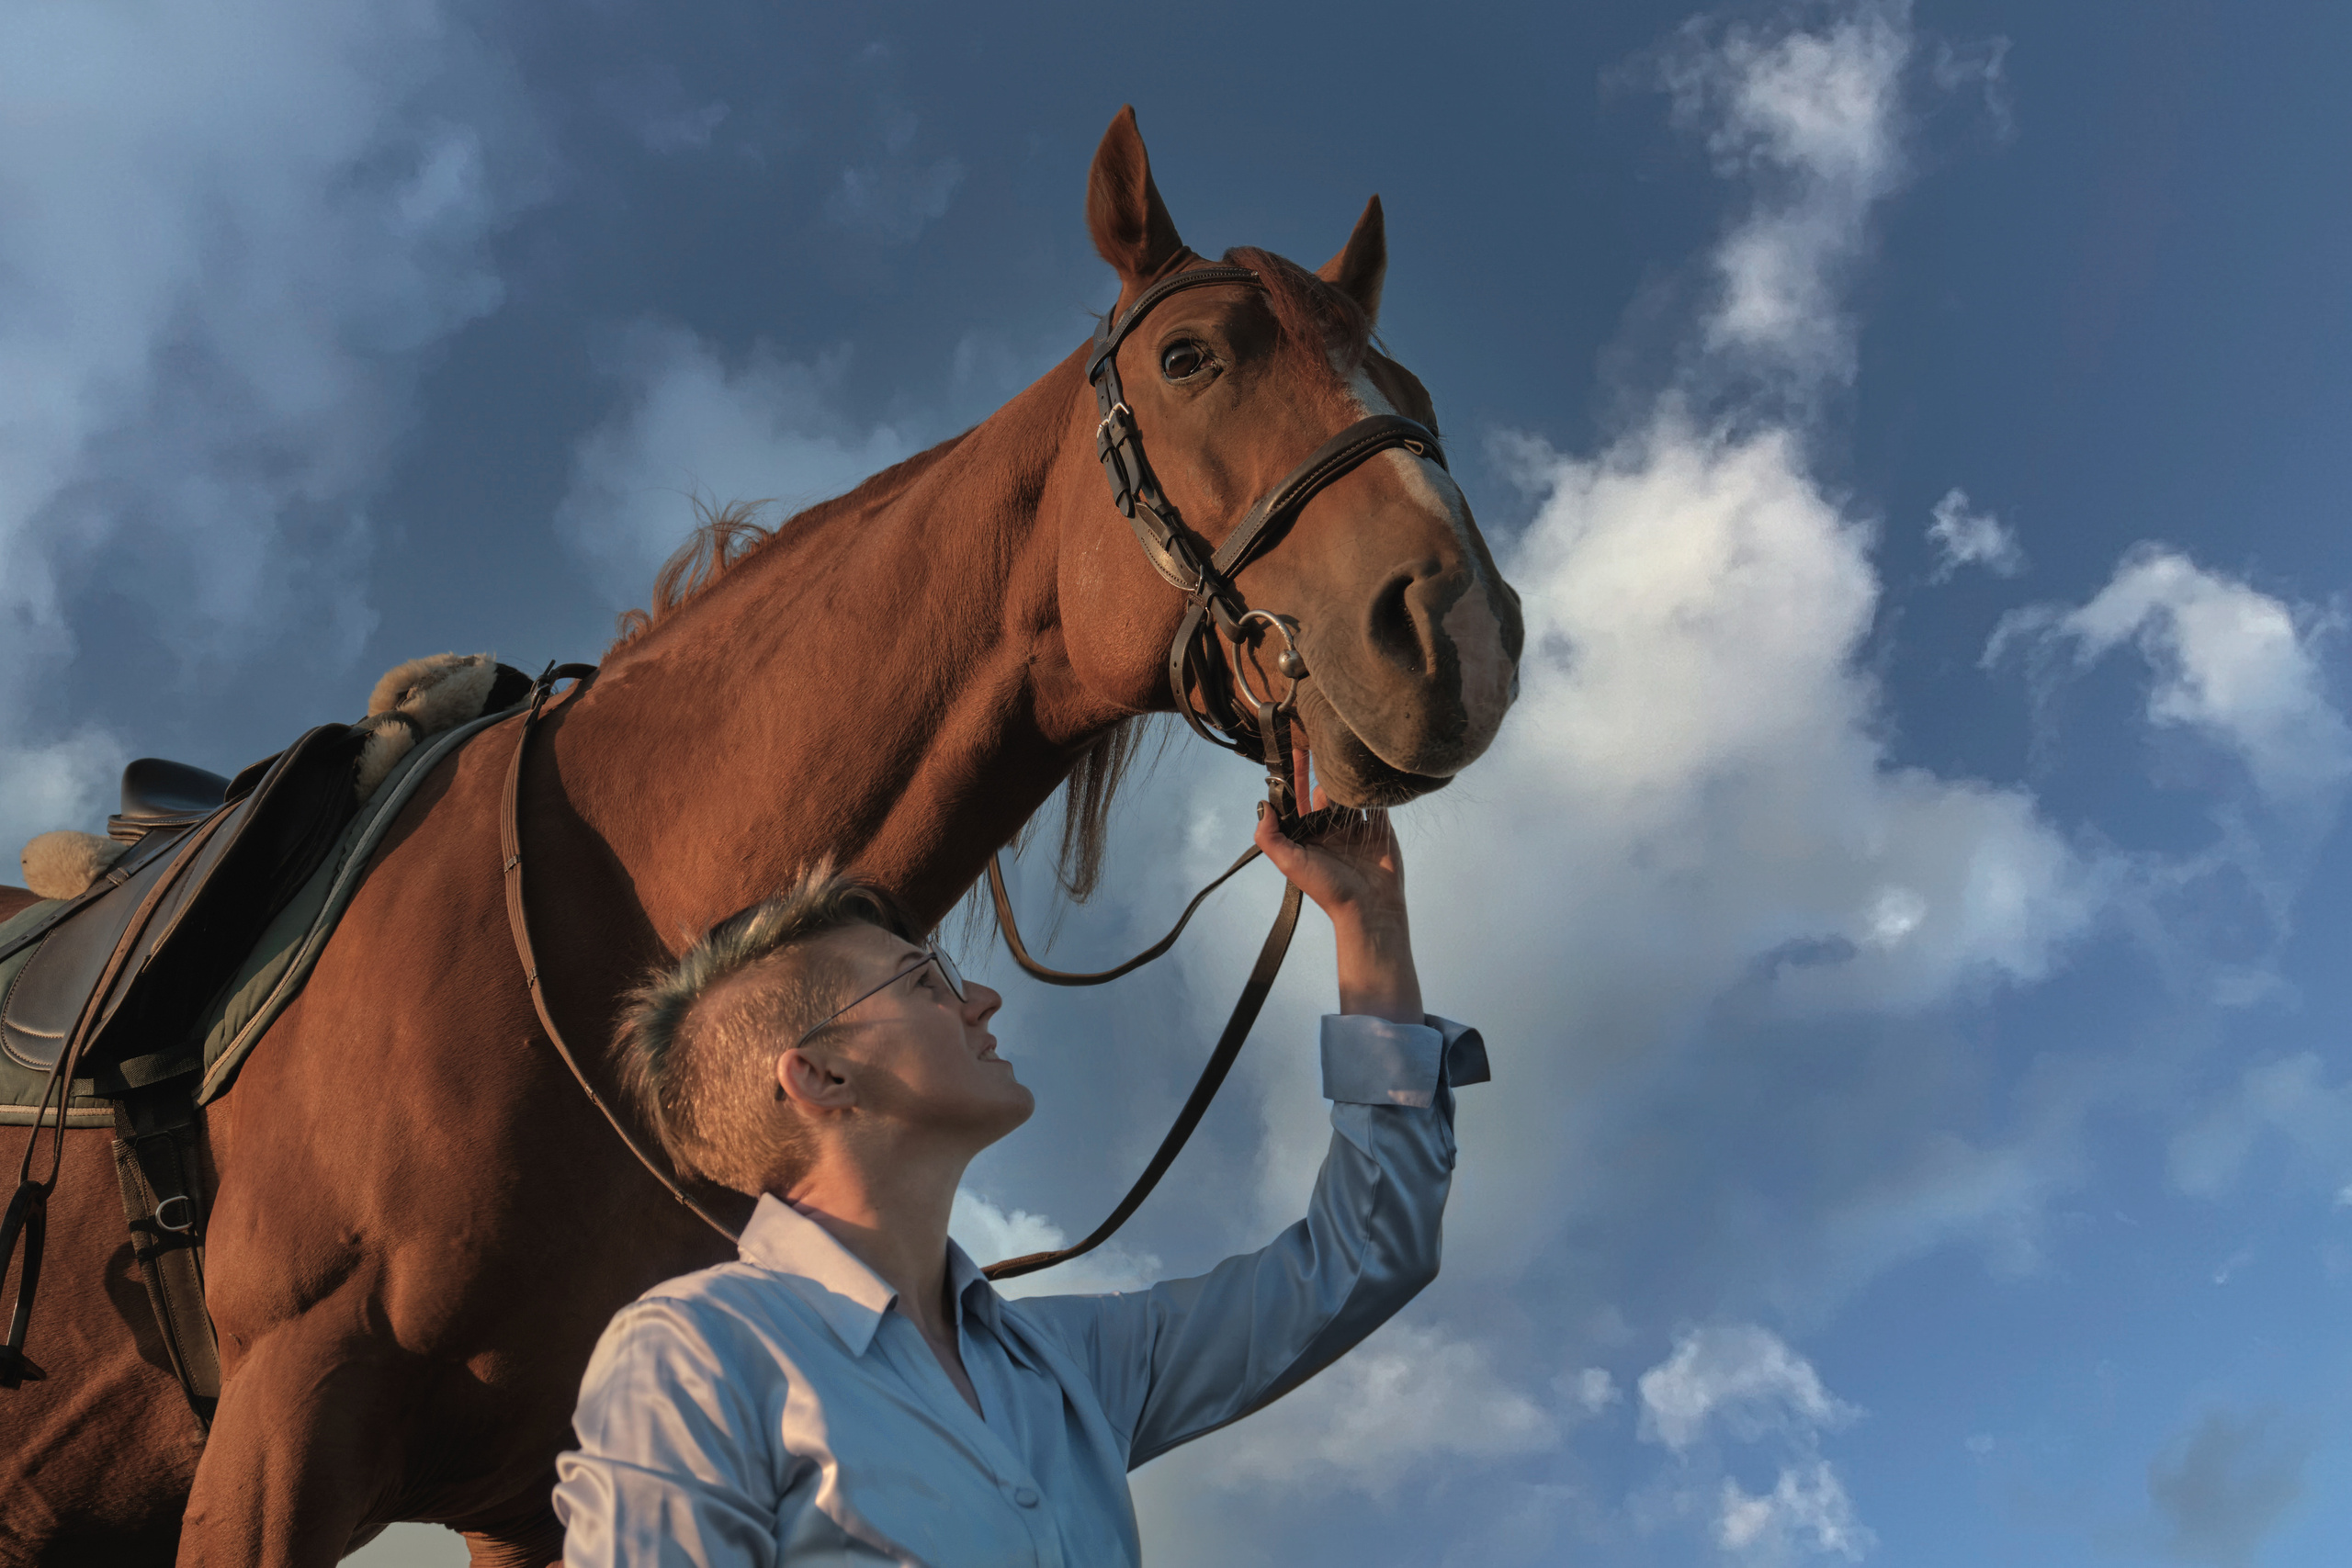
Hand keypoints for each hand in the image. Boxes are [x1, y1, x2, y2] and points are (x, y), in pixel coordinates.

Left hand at [1252, 740, 1423, 1024]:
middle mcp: (1329, 828)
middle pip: (1322, 789)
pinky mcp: (1380, 828)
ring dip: (1347, 774)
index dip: (1291, 775)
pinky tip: (1370, 767)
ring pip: (1349, 792)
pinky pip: (1376, 802)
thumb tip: (1261, 806)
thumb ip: (1271, 837)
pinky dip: (1373, 787)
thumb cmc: (1329, 889)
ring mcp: (1356, 827)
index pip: (1295, 798)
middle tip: (1317, 736)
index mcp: (1307, 834)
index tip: (1290, 748)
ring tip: (1344, 748)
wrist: (1371, 909)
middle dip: (1319, 766)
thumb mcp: (1291, 864)